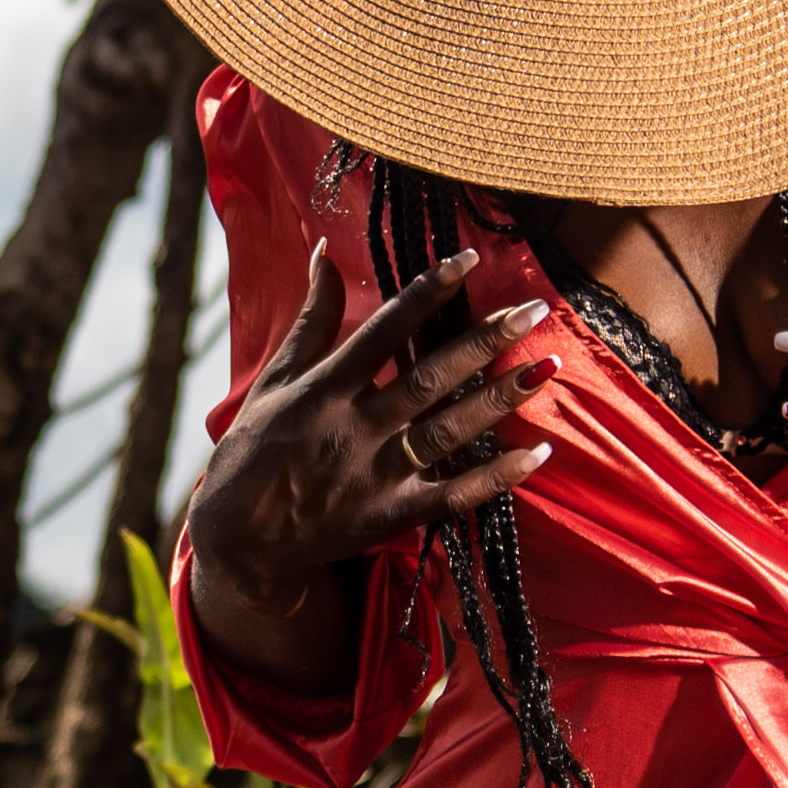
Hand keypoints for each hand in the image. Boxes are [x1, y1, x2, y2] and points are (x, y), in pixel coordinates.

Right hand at [177, 243, 556, 696]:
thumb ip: (311, 318)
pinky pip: (452, 496)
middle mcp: (353, 428)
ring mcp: (375, 475)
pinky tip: (538, 455)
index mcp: (324, 388)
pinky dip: (496, 478)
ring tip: (547, 368)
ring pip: (447, 432)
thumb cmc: (256, 448)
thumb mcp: (275, 378)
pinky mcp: (390, 516)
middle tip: (532, 310)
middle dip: (482, 342)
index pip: (383, 330)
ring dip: (499, 400)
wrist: (240, 538)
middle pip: (427, 378)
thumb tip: (325, 250)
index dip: (426, 292)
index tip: (467, 258)